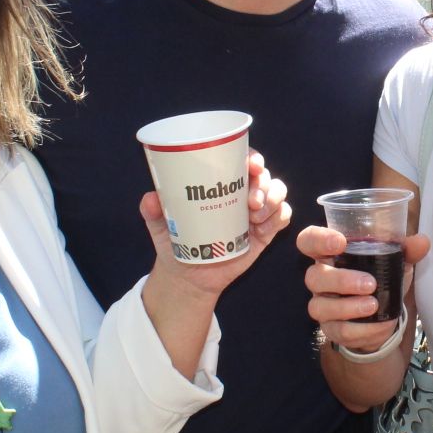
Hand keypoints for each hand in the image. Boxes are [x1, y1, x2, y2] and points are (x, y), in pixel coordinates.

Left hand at [139, 151, 290, 298]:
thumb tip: (150, 198)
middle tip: (252, 200)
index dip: (252, 157)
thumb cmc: (176, 240)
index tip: (251, 164)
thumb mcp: (160, 224)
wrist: (188, 275)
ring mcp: (256, 213)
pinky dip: (278, 218)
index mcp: (221, 183)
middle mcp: (241, 193)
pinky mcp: (264, 233)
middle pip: (265, 175)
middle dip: (264, 182)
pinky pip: (282, 217)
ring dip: (273, 200)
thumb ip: (152, 210)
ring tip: (255, 216)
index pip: (242, 159)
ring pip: (278, 193)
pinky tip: (262, 228)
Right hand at [300, 224, 429, 354]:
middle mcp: (320, 278)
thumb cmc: (380, 278)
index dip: (318, 239)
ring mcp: (322, 305)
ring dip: (348, 307)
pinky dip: (361, 330)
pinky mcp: (330, 329)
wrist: (382, 317)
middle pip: (314, 276)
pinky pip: (339, 331)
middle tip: (370, 283)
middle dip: (341, 280)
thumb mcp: (395, 262)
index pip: (309, 240)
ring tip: (374, 305)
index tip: (340, 242)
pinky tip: (379, 325)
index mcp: (330, 254)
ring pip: (321, 307)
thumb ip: (406, 250)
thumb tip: (422, 242)